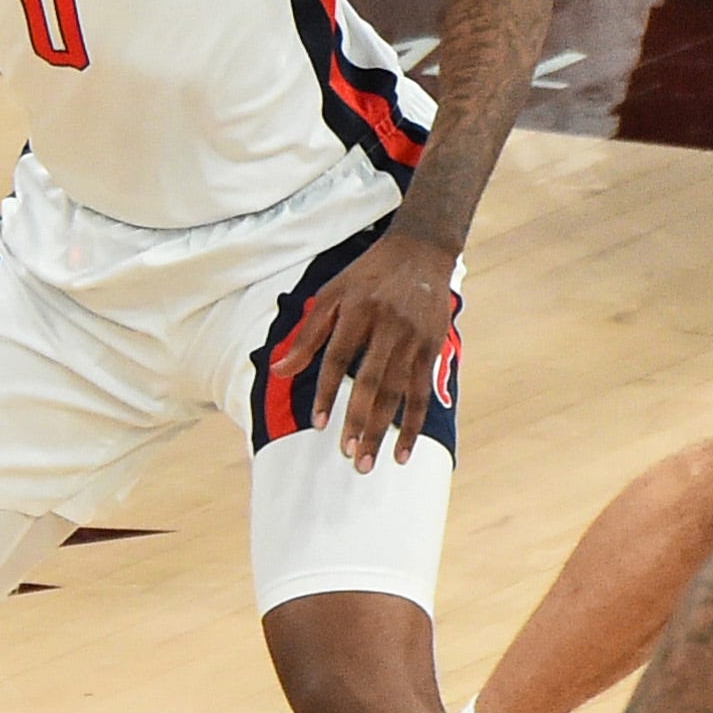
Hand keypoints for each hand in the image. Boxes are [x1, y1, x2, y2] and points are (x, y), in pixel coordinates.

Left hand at [270, 229, 456, 469]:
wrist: (422, 250)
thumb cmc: (367, 275)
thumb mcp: (330, 295)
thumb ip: (306, 335)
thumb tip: (278, 372)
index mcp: (357, 311)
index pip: (337, 359)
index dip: (328, 392)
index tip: (319, 424)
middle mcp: (388, 326)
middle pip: (372, 382)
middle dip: (359, 422)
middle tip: (347, 456)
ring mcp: (414, 338)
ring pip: (398, 393)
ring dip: (383, 431)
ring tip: (368, 461)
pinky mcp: (433, 347)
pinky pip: (421, 392)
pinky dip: (412, 423)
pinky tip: (402, 449)